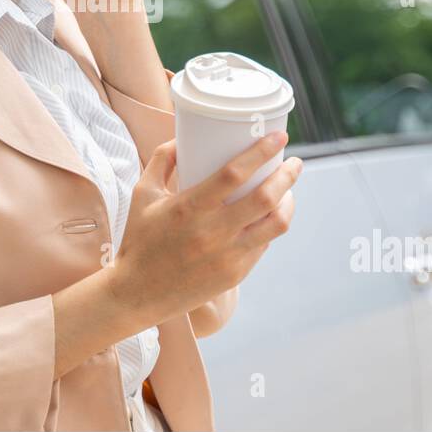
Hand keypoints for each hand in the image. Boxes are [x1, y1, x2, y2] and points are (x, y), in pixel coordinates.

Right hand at [107, 131, 302, 326]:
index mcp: (189, 207)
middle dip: (288, 175)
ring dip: (288, 202)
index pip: (233, 173)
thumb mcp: (142, 194)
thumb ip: (162, 160)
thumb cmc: (139, 239)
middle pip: (265, 197)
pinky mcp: (235, 274)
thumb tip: (184, 137)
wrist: (137, 294)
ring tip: (287, 190)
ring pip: (275, 224)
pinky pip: (264, 244)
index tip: (278, 137)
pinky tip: (271, 216)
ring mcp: (227, 256)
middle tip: (294, 163)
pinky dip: (271, 226)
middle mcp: (212, 232)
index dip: (261, 152)